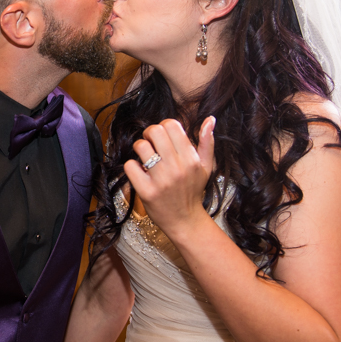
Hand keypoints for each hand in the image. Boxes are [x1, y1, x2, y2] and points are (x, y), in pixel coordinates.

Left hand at [122, 117, 215, 240]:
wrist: (185, 221)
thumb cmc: (193, 191)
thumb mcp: (206, 167)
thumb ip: (207, 142)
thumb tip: (210, 119)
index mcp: (191, 159)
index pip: (171, 125)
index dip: (163, 126)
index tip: (162, 137)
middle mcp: (177, 168)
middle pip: (154, 131)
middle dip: (149, 134)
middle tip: (150, 144)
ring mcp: (161, 180)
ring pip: (141, 146)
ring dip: (140, 149)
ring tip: (145, 159)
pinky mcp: (147, 192)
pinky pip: (131, 166)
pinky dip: (132, 167)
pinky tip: (140, 173)